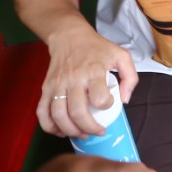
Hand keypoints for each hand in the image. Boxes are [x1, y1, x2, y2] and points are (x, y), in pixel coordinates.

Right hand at [37, 23, 137, 137]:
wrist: (69, 37)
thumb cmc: (97, 48)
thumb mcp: (121, 56)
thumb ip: (130, 77)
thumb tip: (124, 100)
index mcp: (93, 71)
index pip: (99, 98)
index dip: (106, 106)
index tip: (108, 104)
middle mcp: (73, 79)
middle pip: (77, 112)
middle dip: (89, 128)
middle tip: (98, 131)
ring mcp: (57, 85)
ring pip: (58, 115)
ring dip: (70, 130)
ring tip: (81, 134)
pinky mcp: (46, 88)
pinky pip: (42, 112)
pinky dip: (49, 126)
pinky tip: (61, 130)